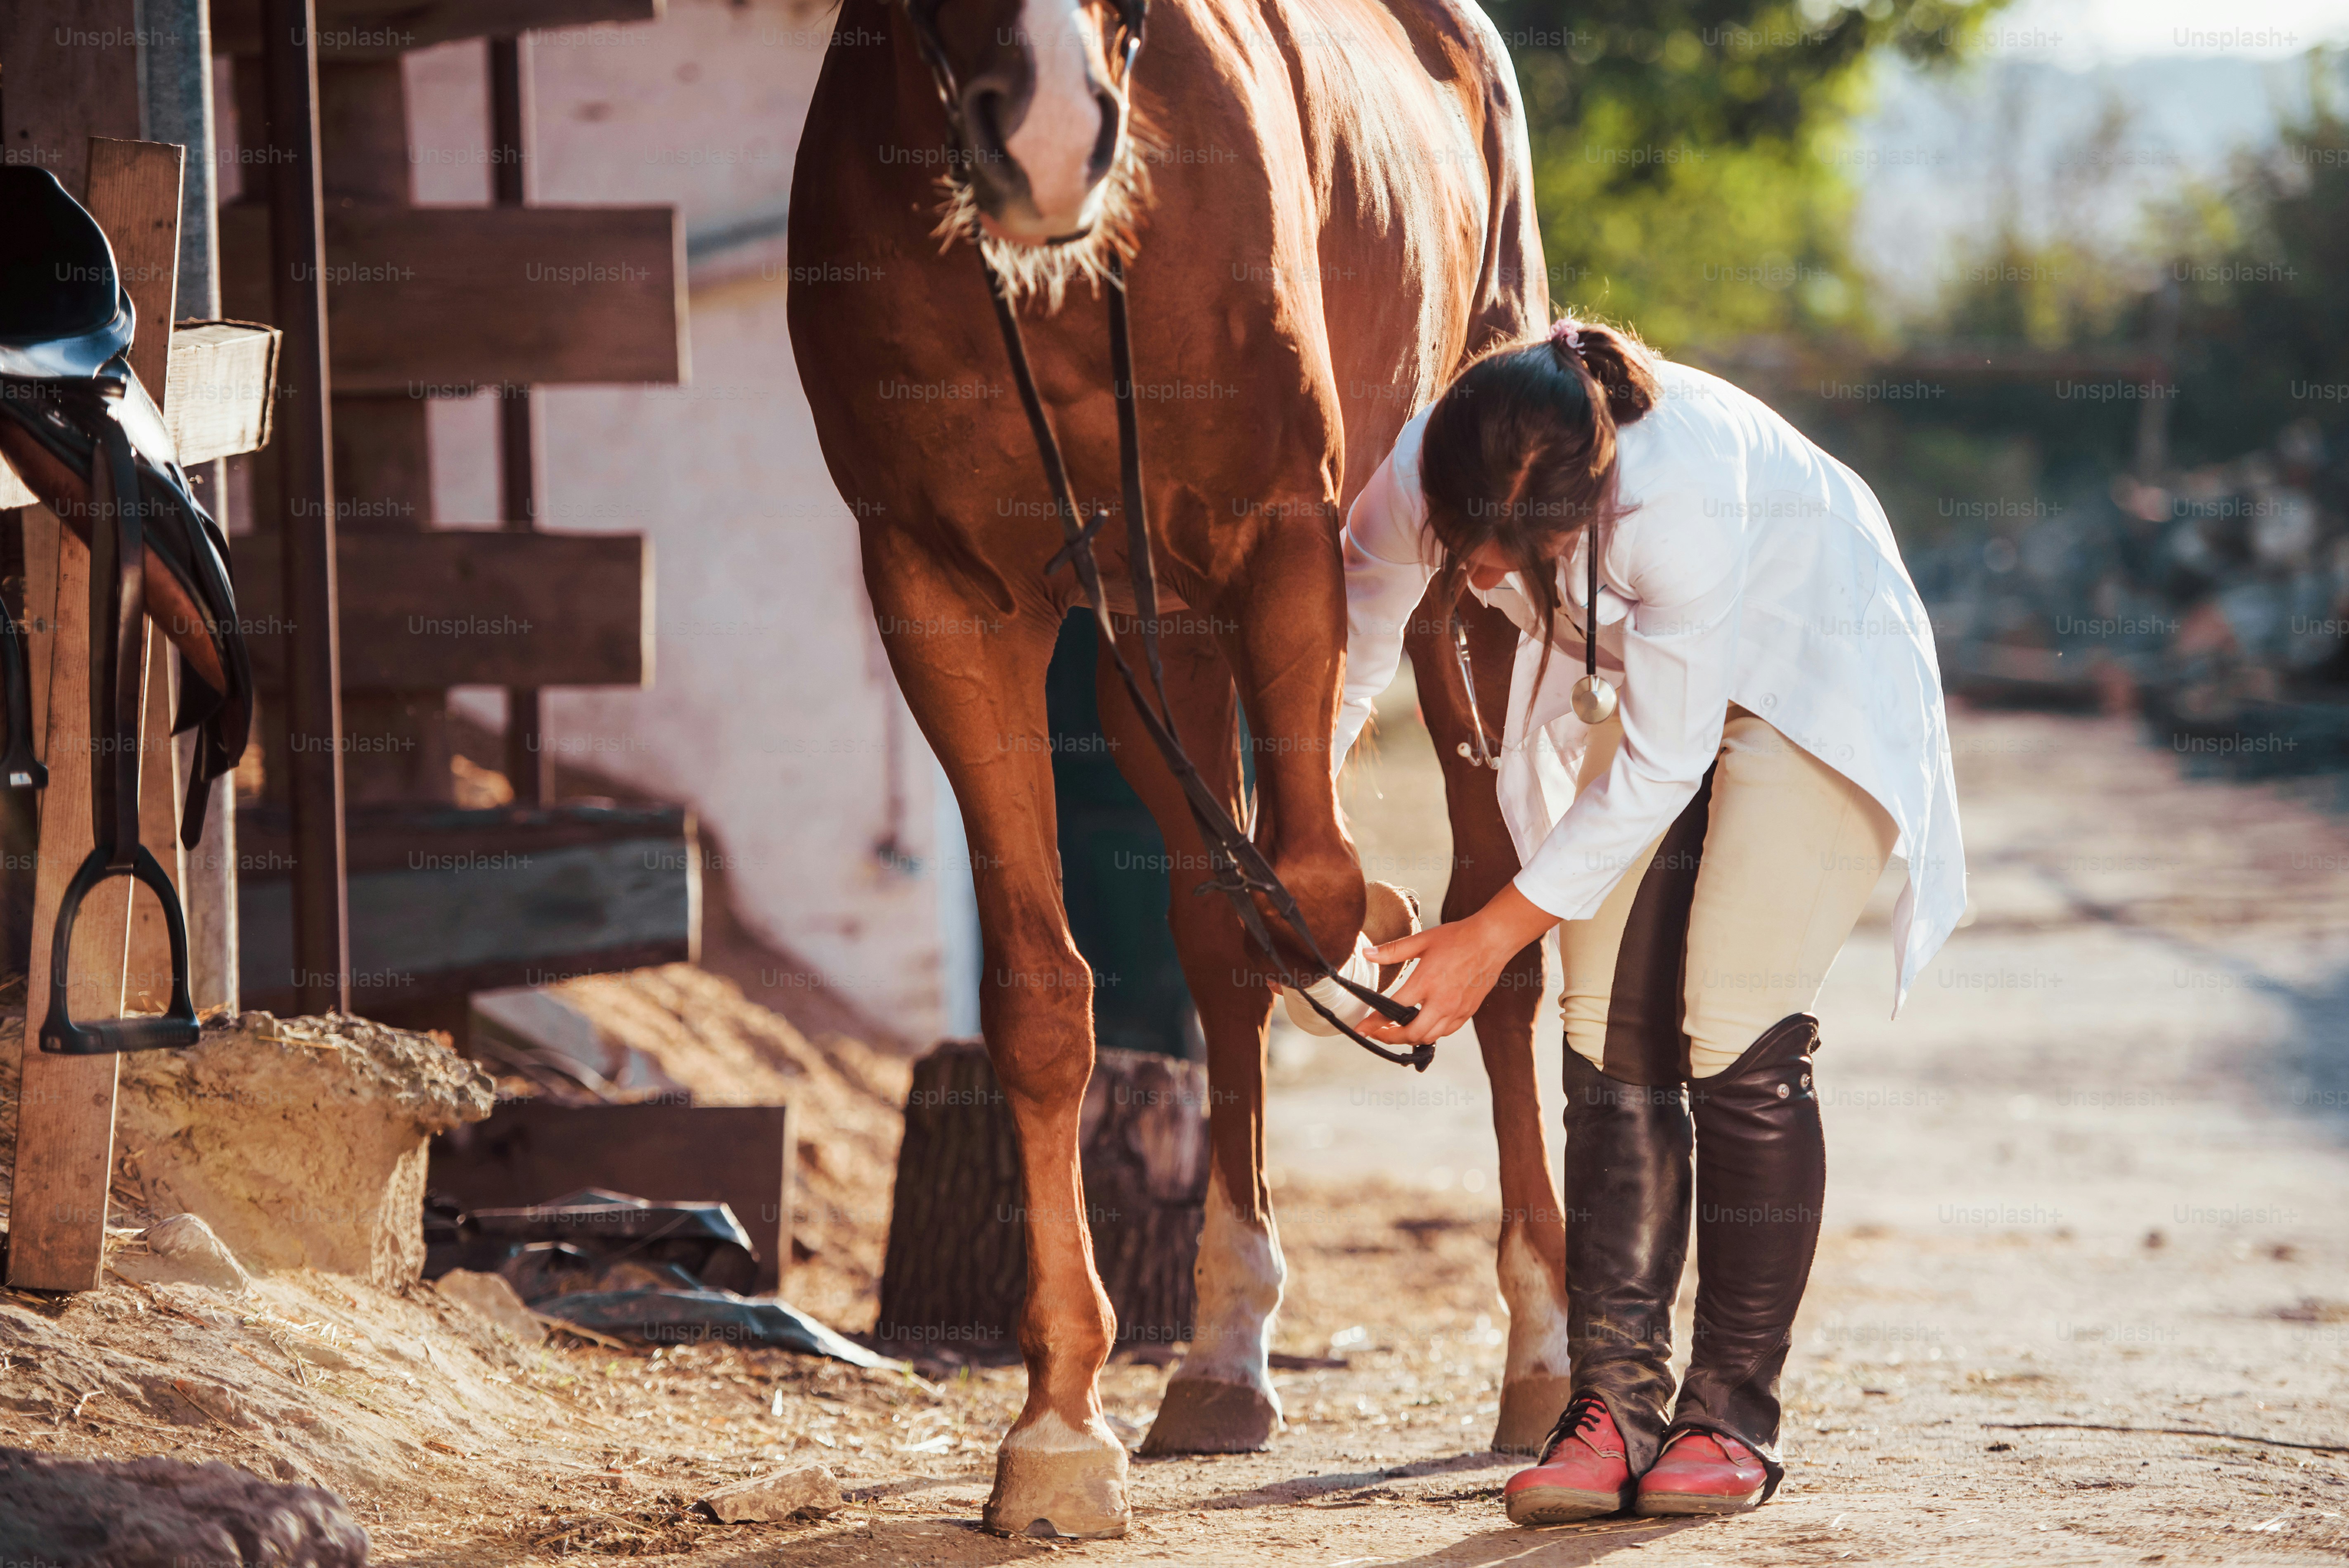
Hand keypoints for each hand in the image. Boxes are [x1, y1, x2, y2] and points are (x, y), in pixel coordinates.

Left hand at [1356, 883, 1557, 1046]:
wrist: (1492, 940)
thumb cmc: (1458, 938)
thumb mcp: (1422, 940)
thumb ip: (1393, 950)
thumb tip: (1367, 954)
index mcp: (1427, 982)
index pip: (1394, 1009)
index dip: (1374, 1023)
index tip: (1361, 1030)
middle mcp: (1442, 1001)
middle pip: (1412, 1033)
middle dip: (1390, 1038)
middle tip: (1378, 1033)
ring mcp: (1456, 1009)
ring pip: (1429, 1037)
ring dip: (1410, 1038)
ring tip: (1397, 1031)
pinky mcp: (1467, 1012)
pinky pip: (1446, 1032)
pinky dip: (1431, 1033)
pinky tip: (1423, 1025)